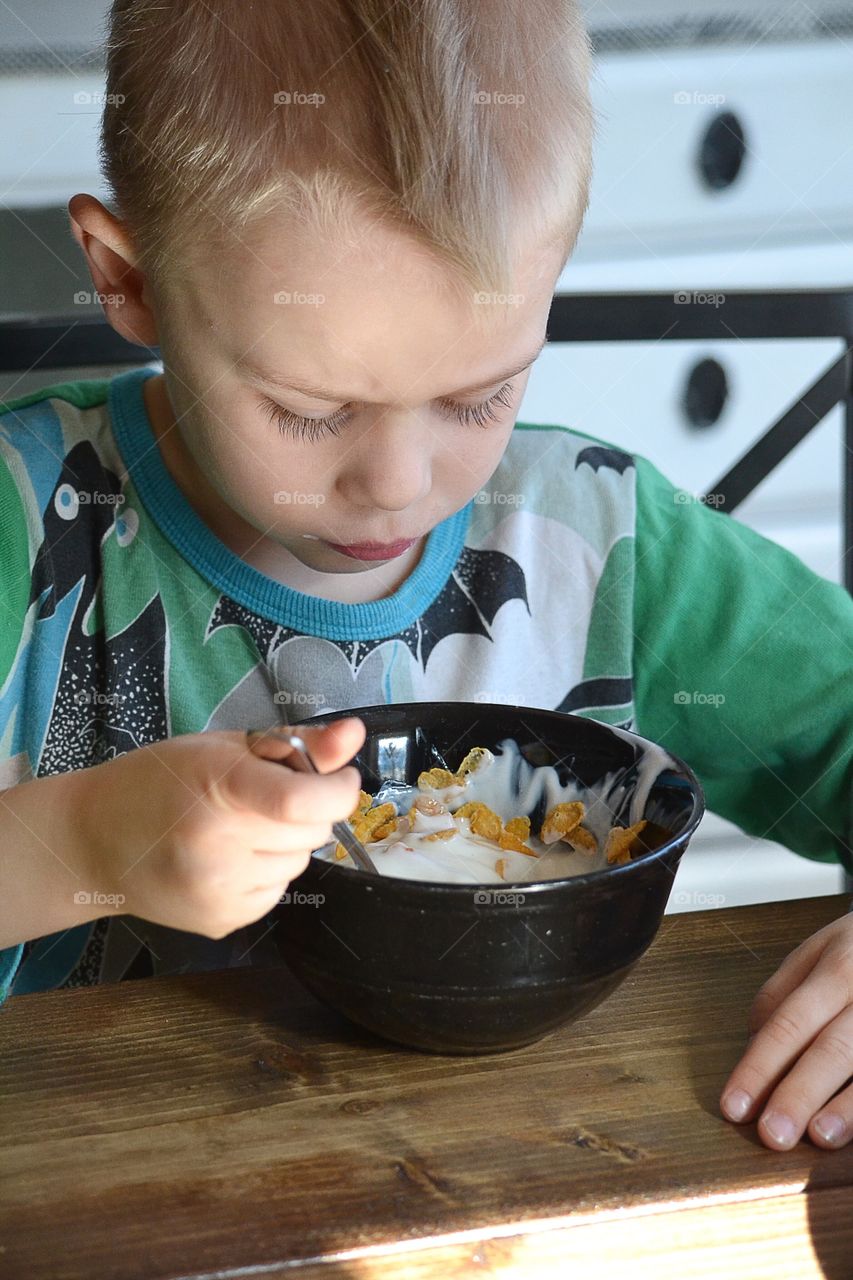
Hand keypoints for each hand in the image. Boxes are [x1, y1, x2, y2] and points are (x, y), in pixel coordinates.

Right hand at [80, 718, 364, 939]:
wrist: (94, 842)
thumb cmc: (159, 780)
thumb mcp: (222, 747)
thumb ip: (295, 744)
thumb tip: (354, 737)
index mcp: (219, 788)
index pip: (303, 802)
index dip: (338, 789)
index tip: (340, 778)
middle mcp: (218, 846)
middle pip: (312, 832)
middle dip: (306, 811)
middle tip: (266, 799)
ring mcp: (219, 891)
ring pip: (299, 863)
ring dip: (284, 844)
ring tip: (238, 830)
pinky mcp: (222, 922)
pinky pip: (277, 891)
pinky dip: (266, 872)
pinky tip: (228, 859)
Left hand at [720, 912, 852, 1149]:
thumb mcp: (819, 950)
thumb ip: (782, 993)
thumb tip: (752, 1046)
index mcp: (836, 969)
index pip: (788, 1023)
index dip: (758, 1067)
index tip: (733, 1106)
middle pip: (830, 1049)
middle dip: (798, 1093)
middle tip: (771, 1134)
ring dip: (846, 1107)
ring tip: (817, 1137)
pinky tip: (852, 1132)